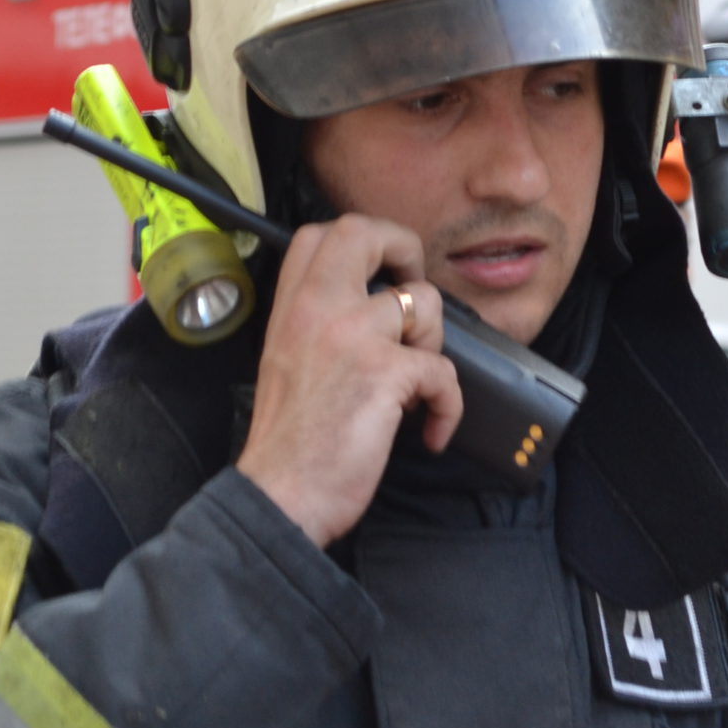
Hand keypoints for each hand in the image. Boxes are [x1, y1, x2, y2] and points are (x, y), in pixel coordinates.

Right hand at [236, 215, 462, 548]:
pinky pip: (444, 369)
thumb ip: (318, 327)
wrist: (280, 495)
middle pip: (365, 232)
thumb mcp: (286, 363)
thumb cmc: (287, 445)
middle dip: (405, 252)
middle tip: (413, 295)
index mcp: (291, 308)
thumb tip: (374, 315)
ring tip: (414, 385)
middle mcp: (318, 309)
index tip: (382, 274)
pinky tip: (429, 431)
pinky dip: (447, 405)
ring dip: (432, 343)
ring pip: (424, 300)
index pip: (321, 234)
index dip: (365, 241)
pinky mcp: (386, 373)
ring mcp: (353, 336)